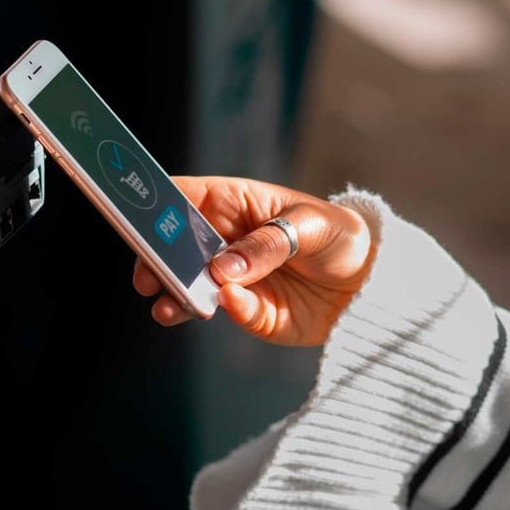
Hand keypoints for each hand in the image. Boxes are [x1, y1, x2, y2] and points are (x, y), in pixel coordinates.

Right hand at [132, 176, 374, 345]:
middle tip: (147, 275)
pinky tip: (223, 307)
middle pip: (174, 245)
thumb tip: (222, 270)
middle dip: (156, 258)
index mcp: (233, 203)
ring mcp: (232, 277)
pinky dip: (220, 310)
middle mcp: (223, 240)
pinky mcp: (249, 310)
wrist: (373, 283)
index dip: (156, 203)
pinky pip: (226, 311)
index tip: (136, 218)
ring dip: (174, 294)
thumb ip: (266, 245)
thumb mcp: (310, 227)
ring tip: (167, 305)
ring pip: (188, 285)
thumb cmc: (340, 236)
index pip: (183, 197)